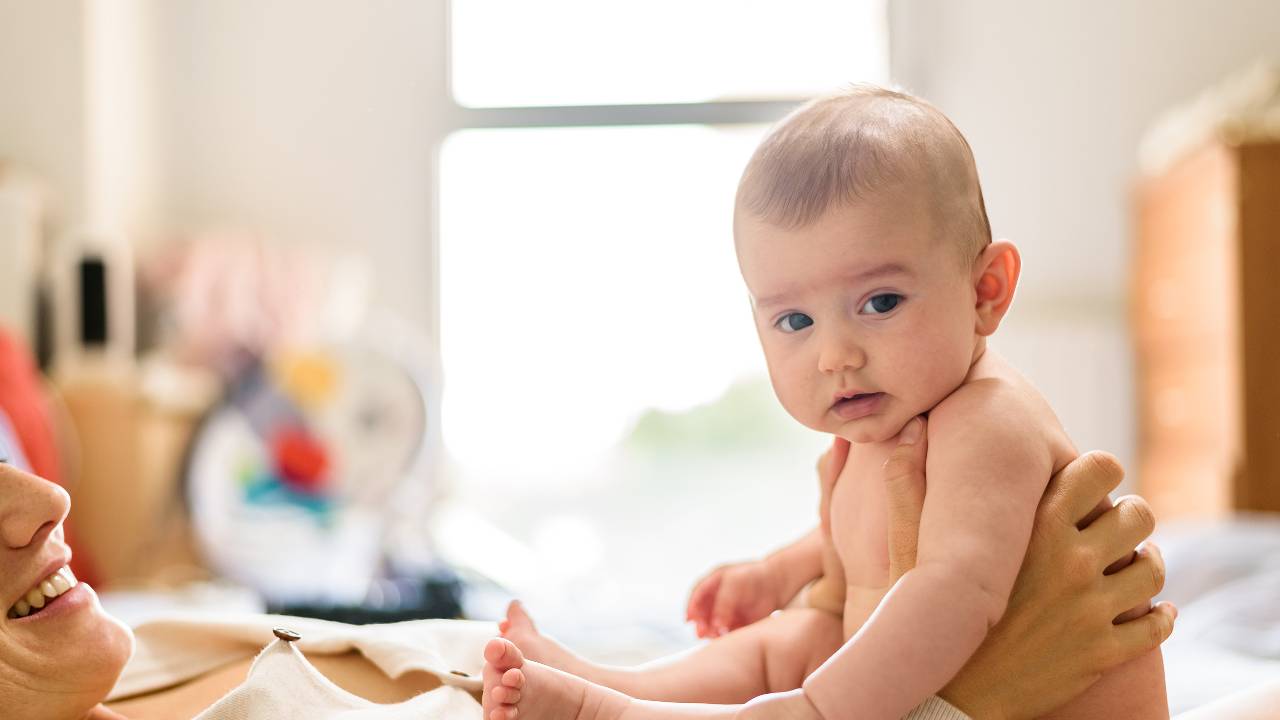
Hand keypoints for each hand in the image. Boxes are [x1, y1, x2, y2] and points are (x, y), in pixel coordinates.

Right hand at [685, 559, 783, 637]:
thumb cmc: (754, 576)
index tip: (689, 620)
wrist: (778, 581)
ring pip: (714, 625)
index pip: (697, 596)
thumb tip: (716, 625)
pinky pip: (728, 632)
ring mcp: (728, 610)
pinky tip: (726, 639)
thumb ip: (723, 602)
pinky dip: (725, 637)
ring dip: (712, 632)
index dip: (691, 608)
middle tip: (701, 633)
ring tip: (715, 636)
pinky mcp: (738, 621)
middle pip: (703, 614)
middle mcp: (718, 598)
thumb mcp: (735, 583)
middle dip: (701, 624)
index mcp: (713, 582)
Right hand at [878, 435, 1175, 719]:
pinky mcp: (1103, 653)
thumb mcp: (906, 547)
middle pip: (1137, 516)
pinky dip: (1160, 617)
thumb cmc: (922, 616)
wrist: (943, 697)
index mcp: (1032, 529)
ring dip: (1147, 562)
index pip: (1097, 472)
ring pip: (1152, 569)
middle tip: (1117, 522)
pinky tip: (1150, 612)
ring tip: (1134, 563)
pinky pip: (1155, 626)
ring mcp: (1091, 611)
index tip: (1094, 478)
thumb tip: (910, 429)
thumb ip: (909, 485)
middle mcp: (1070, 564)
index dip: (1102, 469)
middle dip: (1131, 514)